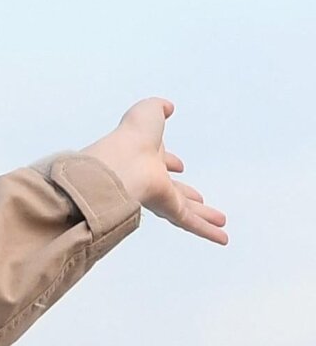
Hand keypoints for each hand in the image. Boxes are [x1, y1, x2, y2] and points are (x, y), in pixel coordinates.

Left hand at [80, 98, 228, 244]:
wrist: (122, 162)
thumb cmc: (131, 137)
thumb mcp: (147, 112)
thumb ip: (157, 108)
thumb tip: (167, 107)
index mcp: (145, 154)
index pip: (159, 160)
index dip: (169, 161)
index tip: (178, 165)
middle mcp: (151, 177)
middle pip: (174, 189)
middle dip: (187, 193)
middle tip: (200, 199)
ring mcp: (159, 196)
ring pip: (185, 209)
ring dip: (204, 215)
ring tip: (221, 221)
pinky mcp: (167, 209)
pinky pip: (190, 222)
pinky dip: (207, 231)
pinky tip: (223, 239)